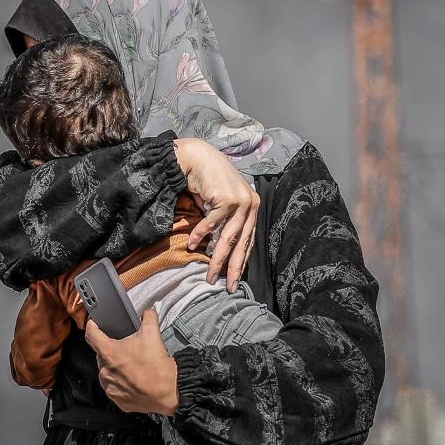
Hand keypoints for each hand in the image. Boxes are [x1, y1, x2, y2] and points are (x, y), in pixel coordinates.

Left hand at [84, 309, 178, 415]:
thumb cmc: (157, 367)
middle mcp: (105, 371)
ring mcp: (110, 387)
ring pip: (107, 371)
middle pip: (101, 354)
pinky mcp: (116, 399)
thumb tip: (147, 312)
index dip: (92, 326)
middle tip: (127, 347)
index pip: (91, 335)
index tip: (94, 324)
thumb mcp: (153, 334)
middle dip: (111, 349)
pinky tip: (133, 379)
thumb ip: (148, 318)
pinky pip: (114, 387)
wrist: (168, 394)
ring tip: (133, 365)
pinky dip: (121, 382)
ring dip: (116, 366)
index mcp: (109, 353)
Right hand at [174, 137, 259, 291]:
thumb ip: (226, 222)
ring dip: (217, 259)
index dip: (242, 260)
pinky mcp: (227, 199)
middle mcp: (250, 203)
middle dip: (234, 267)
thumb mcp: (221, 203)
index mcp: (252, 206)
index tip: (235, 278)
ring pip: (228, 238)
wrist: (197, 157)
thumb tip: (221, 248)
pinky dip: (200, 236)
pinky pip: (212, 224)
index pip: (249, 239)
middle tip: (228, 287)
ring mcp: (240, 201)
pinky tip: (192, 246)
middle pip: (242, 243)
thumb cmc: (208, 181)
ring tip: (210, 275)